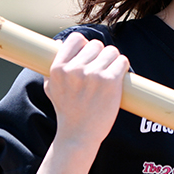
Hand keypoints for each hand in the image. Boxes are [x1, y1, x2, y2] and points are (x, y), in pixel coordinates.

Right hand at [43, 32, 129, 147]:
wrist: (78, 135)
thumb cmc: (66, 110)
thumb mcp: (51, 87)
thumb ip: (53, 65)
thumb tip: (60, 43)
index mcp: (59, 68)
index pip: (77, 38)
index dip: (84, 46)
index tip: (88, 57)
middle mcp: (75, 69)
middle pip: (97, 45)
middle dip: (100, 56)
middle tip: (98, 72)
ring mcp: (93, 74)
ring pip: (112, 51)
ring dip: (113, 61)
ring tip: (107, 76)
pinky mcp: (110, 81)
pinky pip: (122, 61)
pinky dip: (122, 68)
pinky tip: (117, 78)